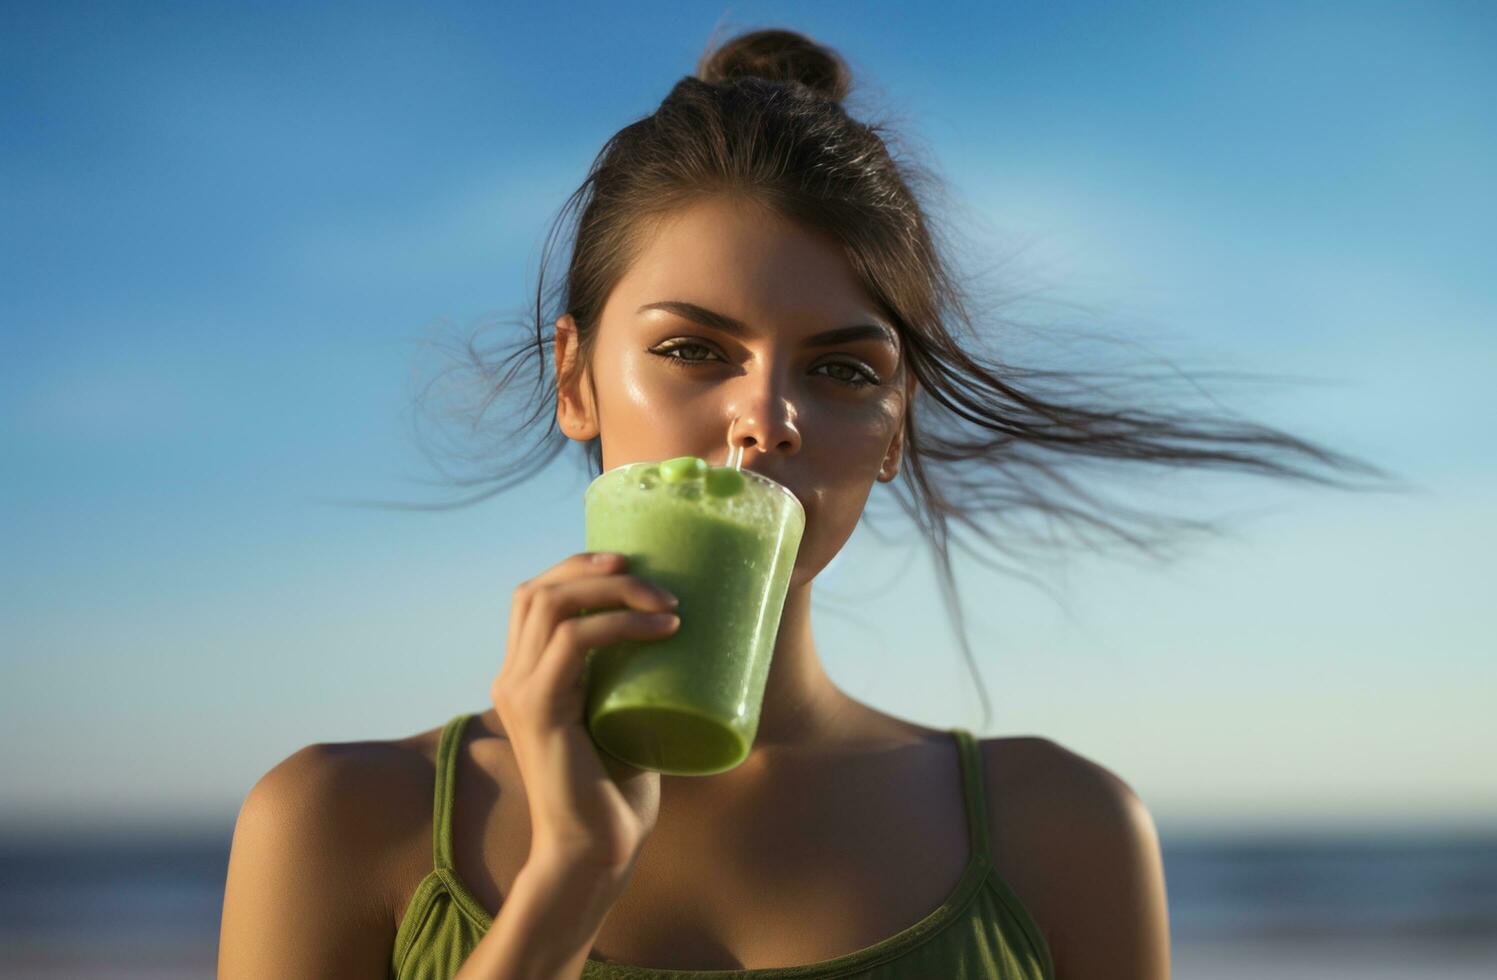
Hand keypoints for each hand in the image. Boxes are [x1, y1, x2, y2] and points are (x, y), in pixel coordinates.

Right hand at [491, 551, 679, 876]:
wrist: (594, 850)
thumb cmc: (616, 790)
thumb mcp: (623, 714)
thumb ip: (629, 678)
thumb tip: (681, 633)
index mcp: (526, 675)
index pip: (535, 596)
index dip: (577, 567)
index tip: (630, 564)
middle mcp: (512, 677)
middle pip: (538, 588)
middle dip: (594, 567)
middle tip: (650, 574)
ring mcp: (520, 692)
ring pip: (553, 604)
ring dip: (614, 590)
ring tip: (667, 601)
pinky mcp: (539, 709)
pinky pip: (574, 641)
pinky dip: (621, 624)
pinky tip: (664, 629)